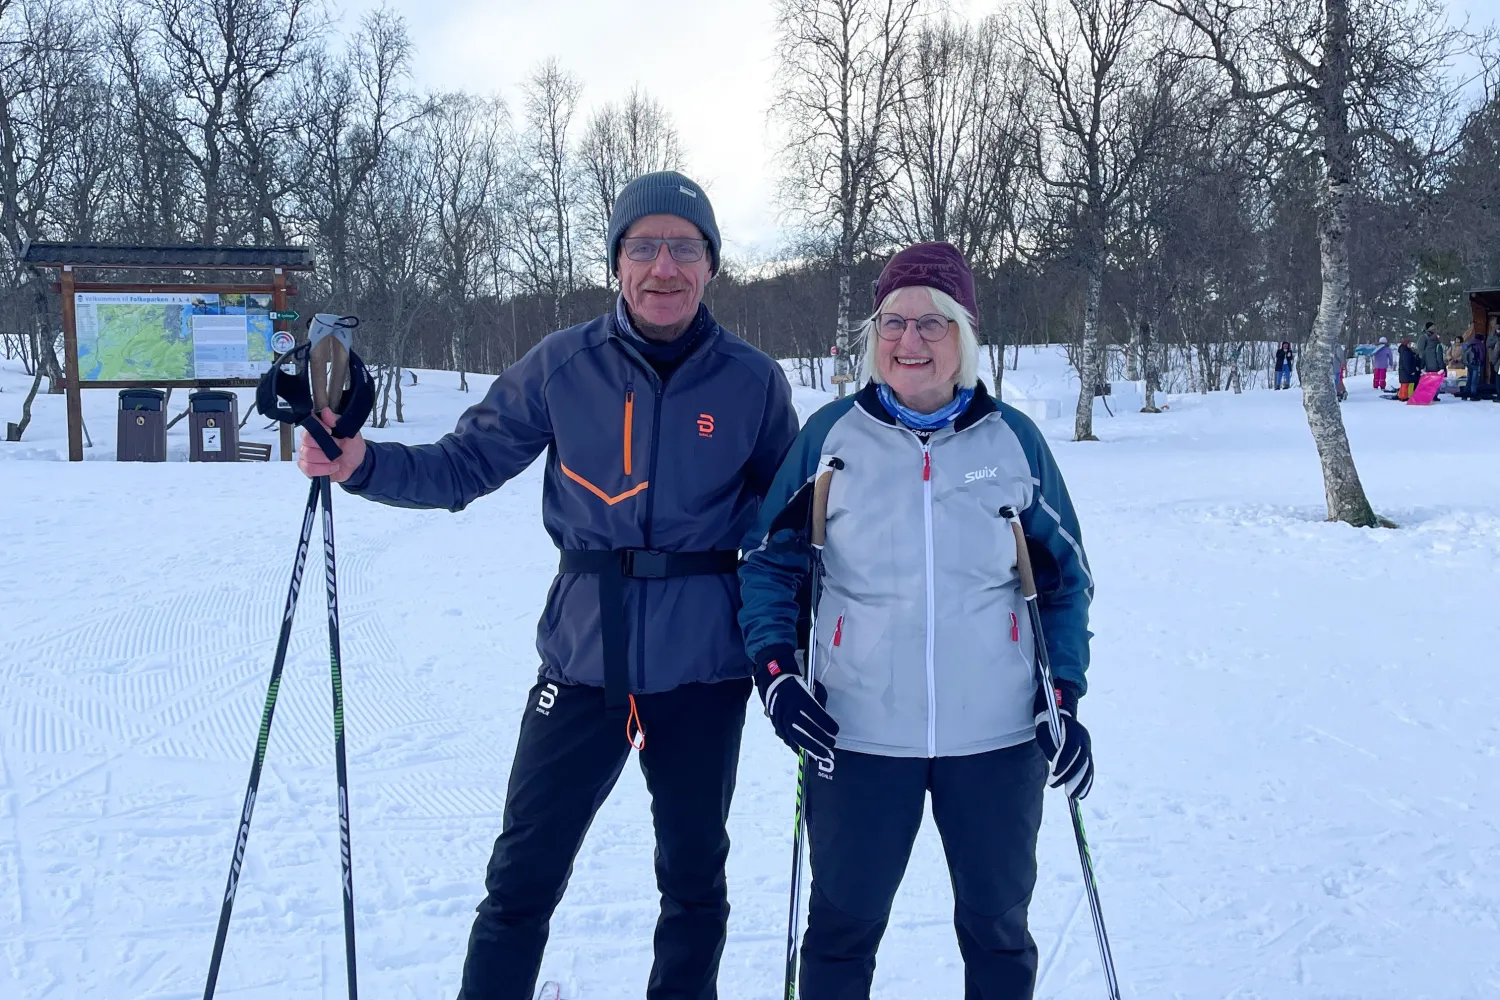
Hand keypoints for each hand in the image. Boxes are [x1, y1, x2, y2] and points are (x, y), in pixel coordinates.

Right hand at [296, 407, 366, 482]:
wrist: (356, 465)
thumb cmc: (351, 447)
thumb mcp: (350, 432)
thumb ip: (337, 421)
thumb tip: (326, 412)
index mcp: (318, 429)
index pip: (310, 423)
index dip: (319, 428)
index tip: (330, 431)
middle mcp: (308, 440)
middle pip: (306, 440)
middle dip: (324, 446)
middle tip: (337, 448)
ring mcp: (306, 454)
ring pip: (307, 455)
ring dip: (325, 459)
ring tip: (336, 460)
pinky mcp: (307, 468)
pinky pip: (308, 468)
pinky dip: (323, 469)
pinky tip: (332, 467)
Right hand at [754, 645, 837, 763]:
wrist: (774, 683)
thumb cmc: (797, 686)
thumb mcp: (812, 688)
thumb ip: (820, 702)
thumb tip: (827, 719)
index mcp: (801, 699)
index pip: (817, 714)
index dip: (827, 724)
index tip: (836, 731)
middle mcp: (791, 710)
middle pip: (807, 729)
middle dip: (821, 739)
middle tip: (832, 745)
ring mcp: (782, 719)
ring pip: (796, 737)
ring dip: (810, 747)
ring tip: (821, 754)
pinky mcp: (776, 724)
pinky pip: (787, 738)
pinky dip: (796, 746)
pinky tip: (804, 751)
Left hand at [1034, 682, 1092, 798]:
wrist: (1061, 715)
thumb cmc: (1048, 725)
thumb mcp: (1044, 730)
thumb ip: (1049, 746)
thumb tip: (1056, 767)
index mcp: (1072, 729)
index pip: (1069, 747)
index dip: (1063, 761)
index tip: (1054, 773)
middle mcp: (1084, 738)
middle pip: (1080, 759)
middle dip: (1070, 775)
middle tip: (1058, 787)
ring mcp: (1088, 747)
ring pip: (1088, 766)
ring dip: (1080, 783)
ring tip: (1072, 796)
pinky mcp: (1088, 755)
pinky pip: (1089, 770)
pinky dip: (1086, 783)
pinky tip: (1081, 794)